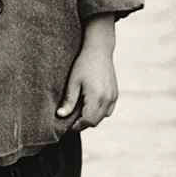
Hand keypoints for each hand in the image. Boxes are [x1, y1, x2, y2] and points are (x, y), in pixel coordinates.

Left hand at [56, 15, 117, 131]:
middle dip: (83, 123)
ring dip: (92, 118)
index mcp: (96, 97)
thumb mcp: (73, 82)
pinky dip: (99, 112)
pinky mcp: (115, 94)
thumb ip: (69, 101)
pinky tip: (90, 104)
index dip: (77, 126)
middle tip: (71, 119)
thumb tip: (60, 115)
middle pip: (95, 121)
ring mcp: (113, 97)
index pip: (88, 120)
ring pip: (102, 117)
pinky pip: (108, 110)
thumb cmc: (84, 64)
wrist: (99, 50)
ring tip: (80, 111)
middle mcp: (107, 99)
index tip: (67, 125)